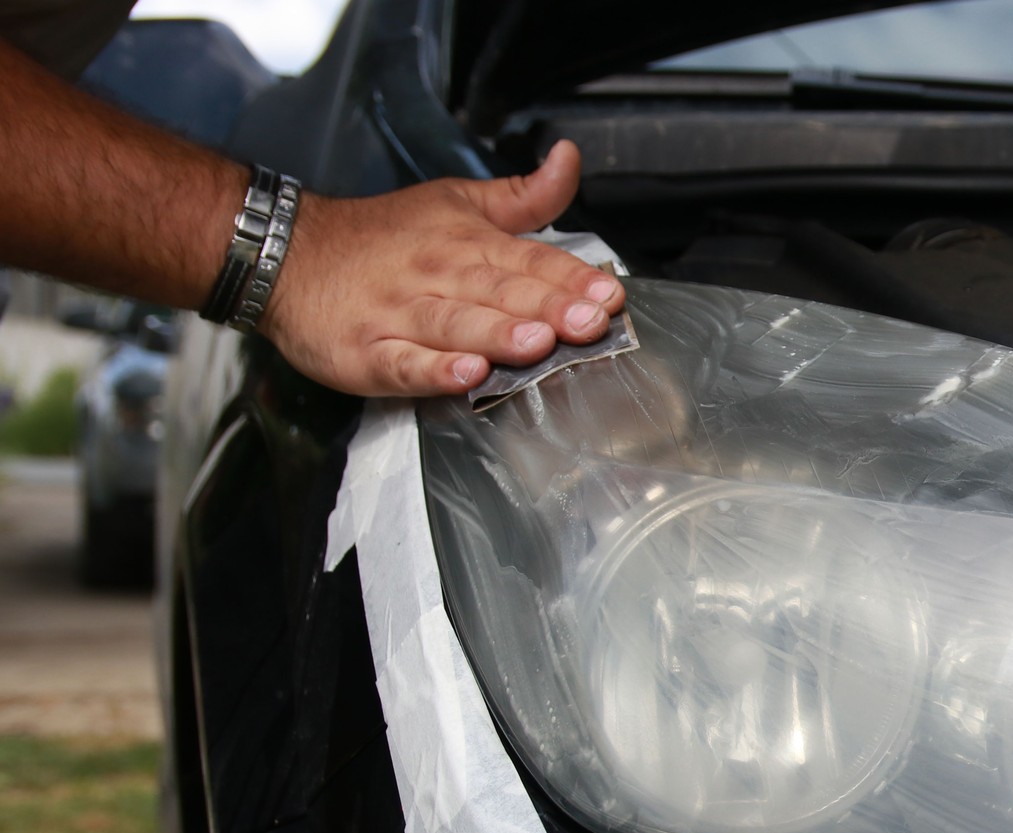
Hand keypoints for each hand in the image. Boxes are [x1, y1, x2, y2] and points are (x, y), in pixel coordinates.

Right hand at [259, 141, 625, 397]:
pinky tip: (465, 376)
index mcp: (466, 243)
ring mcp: (399, 316)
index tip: (609, 295)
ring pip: (456, 326)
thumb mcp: (456, 202)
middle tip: (590, 323)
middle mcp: (437, 276)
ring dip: (498, 335)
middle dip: (548, 307)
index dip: (570, 277)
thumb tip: (569, 159)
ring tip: (538, 344)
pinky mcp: (366, 353)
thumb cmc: (384, 236)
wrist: (286, 253)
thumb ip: (523, 197)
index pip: (528, 259)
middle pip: (500, 292)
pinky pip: (402, 364)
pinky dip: (433, 370)